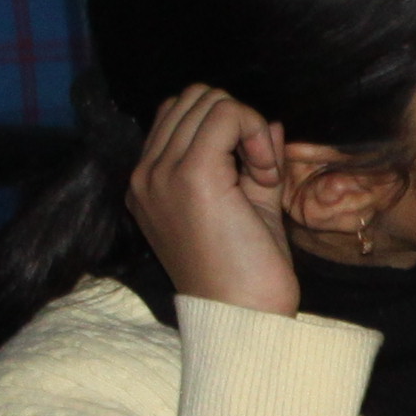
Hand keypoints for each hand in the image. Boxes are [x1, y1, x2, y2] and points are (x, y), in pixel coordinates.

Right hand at [133, 85, 302, 316]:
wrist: (242, 318)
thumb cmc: (247, 274)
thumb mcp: (249, 204)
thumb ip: (253, 159)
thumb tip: (270, 122)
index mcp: (149, 183)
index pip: (180, 114)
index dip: (227, 129)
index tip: (253, 175)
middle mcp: (145, 175)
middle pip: (195, 97)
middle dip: (238, 122)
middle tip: (260, 174)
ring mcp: (162, 174)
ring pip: (210, 100)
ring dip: (248, 128)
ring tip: (261, 179)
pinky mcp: (191, 176)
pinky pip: (227, 114)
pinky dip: (255, 133)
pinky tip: (264, 176)